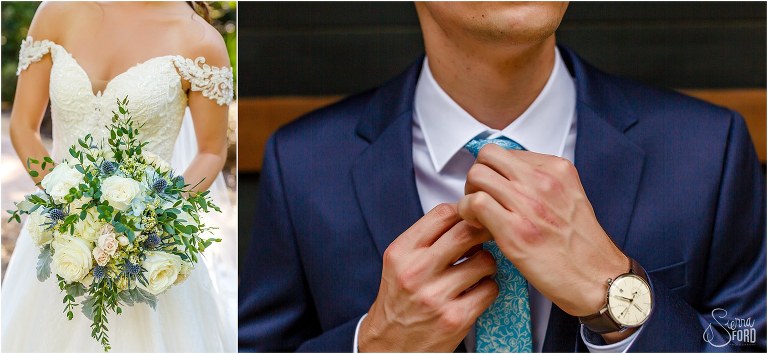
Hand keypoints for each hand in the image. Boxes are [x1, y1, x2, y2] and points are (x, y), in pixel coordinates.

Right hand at [359, 203, 498, 351]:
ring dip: (487, 264)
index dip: (463, 212)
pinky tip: (476, 292)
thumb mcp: (400, 263)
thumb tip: (467, 217)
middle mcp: (416, 272)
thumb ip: (427, 240)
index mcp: (401, 253)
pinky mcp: (455, 318)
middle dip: (483, 231)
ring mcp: (436, 296)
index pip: (443, 214)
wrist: (389, 346)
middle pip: (467, 232)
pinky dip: (488, 288)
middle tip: (486, 237)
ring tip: (477, 270)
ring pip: (484, 261)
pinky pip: (490, 289)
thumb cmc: (399, 302)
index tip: (470, 219)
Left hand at [458, 144, 627, 318]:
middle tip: (481, 197)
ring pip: (477, 175)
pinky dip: (467, 212)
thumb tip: (508, 179)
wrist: (598, 278)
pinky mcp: (515, 229)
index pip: (506, 152)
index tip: (496, 189)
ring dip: (469, 194)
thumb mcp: (569, 197)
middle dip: (477, 176)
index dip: (494, 171)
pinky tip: (478, 226)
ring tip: (477, 214)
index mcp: (556, 169)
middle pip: (487, 156)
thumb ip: (541, 183)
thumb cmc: (582, 246)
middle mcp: (542, 180)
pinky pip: (475, 202)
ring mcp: (528, 203)